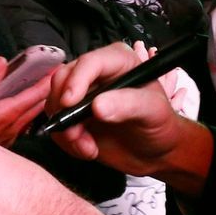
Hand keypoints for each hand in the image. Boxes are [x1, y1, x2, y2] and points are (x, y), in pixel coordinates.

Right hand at [0, 56, 58, 145]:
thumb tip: (1, 62)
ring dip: (41, 99)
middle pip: (39, 104)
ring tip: (45, 84)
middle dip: (49, 88)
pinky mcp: (5, 139)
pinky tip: (26, 105)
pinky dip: (30, 110)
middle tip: (56, 72)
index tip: (58, 67)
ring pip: (33, 114)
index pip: (36, 94)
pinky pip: (25, 123)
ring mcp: (10, 134)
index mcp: (7, 114)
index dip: (48, 80)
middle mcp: (13, 126)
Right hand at [46, 42, 213, 193]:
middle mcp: (96, 74)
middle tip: (79, 134)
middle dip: (65, 110)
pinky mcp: (73, 116)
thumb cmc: (161, 126)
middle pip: (62, 79)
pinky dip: (66, 141)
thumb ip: (128, 105)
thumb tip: (97, 106)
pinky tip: (88, 149)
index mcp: (117, 61)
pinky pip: (56, 124)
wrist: (157, 153)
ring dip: (66, 130)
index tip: (69, 103)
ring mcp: (82, 95)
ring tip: (89, 147)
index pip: (89, 62)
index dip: (76, 81)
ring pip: (54, 104)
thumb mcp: (153, 112)